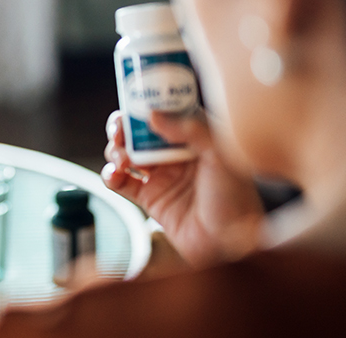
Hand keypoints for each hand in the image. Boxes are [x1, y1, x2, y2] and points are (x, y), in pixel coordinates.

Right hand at [102, 110, 263, 266]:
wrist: (229, 245)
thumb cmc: (235, 199)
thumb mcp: (221, 155)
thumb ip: (190, 129)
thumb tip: (153, 115)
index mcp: (196, 137)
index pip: (167, 110)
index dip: (148, 103)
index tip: (134, 99)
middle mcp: (176, 154)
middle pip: (140, 131)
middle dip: (124, 127)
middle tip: (119, 131)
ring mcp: (161, 175)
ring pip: (126, 153)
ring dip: (116, 150)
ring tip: (122, 159)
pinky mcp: (149, 198)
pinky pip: (121, 182)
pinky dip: (110, 175)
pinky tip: (115, 174)